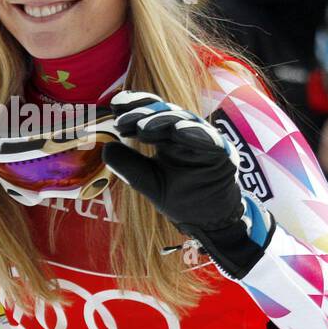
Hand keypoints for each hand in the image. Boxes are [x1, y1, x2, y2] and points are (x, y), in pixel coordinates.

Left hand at [103, 91, 271, 279]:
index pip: (150, 114)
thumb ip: (129, 165)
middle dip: (142, 113)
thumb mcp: (148, 182)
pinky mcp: (221, 152)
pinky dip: (195, 132)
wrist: (209, 221)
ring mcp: (204, 140)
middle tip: (122, 120)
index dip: (133, 107)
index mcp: (168, 136)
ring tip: (143, 128)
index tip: (113, 109)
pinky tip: (179, 130)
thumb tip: (106, 147)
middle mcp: (185, 133)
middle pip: (164, 112)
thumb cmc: (182, 198)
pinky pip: (209, 138)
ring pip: (183, 121)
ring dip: (163, 121)